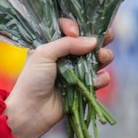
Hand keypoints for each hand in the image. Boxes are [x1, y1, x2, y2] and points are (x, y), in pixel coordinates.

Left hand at [4, 18, 112, 137]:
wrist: (31, 111)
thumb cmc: (31, 81)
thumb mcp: (43, 54)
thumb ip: (67, 44)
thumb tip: (93, 41)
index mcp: (52, 45)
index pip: (69, 28)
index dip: (76, 26)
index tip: (75, 32)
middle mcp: (66, 56)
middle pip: (90, 41)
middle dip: (101, 38)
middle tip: (106, 38)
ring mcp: (76, 71)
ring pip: (99, 58)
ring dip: (104, 57)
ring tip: (101, 59)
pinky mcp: (84, 86)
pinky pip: (100, 78)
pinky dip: (101, 78)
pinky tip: (94, 81)